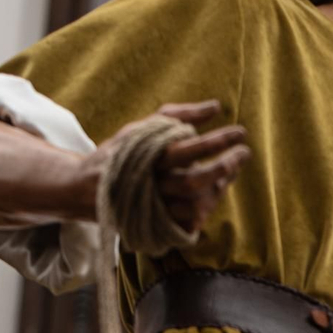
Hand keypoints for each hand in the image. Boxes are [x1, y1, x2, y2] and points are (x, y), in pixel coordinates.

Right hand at [92, 101, 248, 233]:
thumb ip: (179, 114)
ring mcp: (153, 209)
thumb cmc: (122, 152)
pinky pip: (189, 223)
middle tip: (245, 153)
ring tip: (231, 170)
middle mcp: (150, 185)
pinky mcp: (155, 226)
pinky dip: (206, 208)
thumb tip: (217, 106)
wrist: (86, 189)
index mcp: (146, 157)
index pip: (188, 149)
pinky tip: (213, 191)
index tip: (240, 132)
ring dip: (219, 188)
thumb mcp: (143, 127)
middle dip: (225, 167)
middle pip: (195, 181)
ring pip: (195, 205)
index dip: (217, 141)